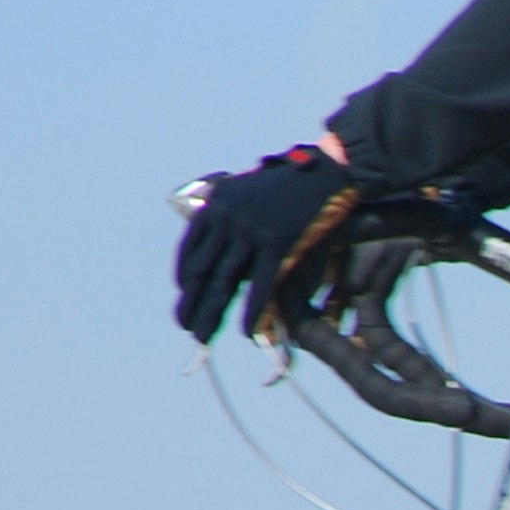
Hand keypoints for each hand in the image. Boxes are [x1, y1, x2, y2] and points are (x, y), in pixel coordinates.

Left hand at [172, 146, 363, 344]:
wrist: (325, 173)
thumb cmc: (292, 187)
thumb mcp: (251, 194)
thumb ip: (235, 219)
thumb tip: (229, 256)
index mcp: (218, 204)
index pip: (190, 249)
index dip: (184, 278)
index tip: (185, 297)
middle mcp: (228, 217)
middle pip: (202, 270)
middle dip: (192, 302)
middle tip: (186, 327)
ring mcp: (251, 230)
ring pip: (224, 281)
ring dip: (212, 313)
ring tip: (204, 336)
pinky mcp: (278, 243)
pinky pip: (259, 284)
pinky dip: (251, 311)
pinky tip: (245, 331)